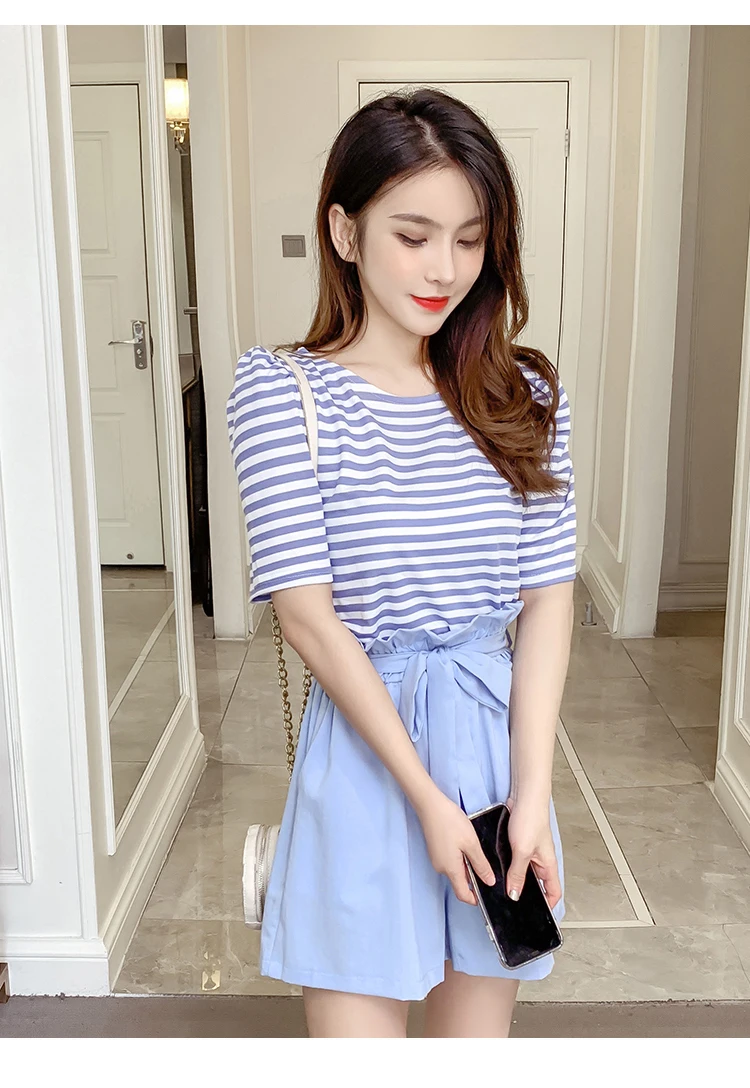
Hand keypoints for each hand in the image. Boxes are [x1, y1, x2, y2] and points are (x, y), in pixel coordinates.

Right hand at [416, 790, 495, 905]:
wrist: (430, 805)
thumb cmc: (450, 822)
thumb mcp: (471, 843)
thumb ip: (481, 864)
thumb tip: (489, 882)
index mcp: (450, 869)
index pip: (463, 894)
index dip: (475, 898)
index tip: (486, 893)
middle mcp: (441, 868)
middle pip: (459, 882)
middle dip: (473, 878)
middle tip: (485, 864)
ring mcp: (437, 859)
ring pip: (455, 870)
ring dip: (467, 865)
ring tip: (475, 849)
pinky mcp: (436, 850)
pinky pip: (450, 861)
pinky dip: (460, 858)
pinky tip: (465, 844)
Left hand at [504, 795, 561, 909]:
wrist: (524, 796)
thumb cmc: (531, 818)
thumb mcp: (522, 851)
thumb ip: (518, 874)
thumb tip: (514, 895)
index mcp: (548, 865)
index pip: (553, 892)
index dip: (547, 905)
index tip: (535, 915)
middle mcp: (540, 860)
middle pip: (536, 884)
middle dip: (525, 894)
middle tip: (511, 903)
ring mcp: (529, 851)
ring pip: (522, 872)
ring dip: (513, 878)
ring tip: (501, 887)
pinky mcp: (519, 843)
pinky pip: (514, 860)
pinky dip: (507, 866)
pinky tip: (496, 868)